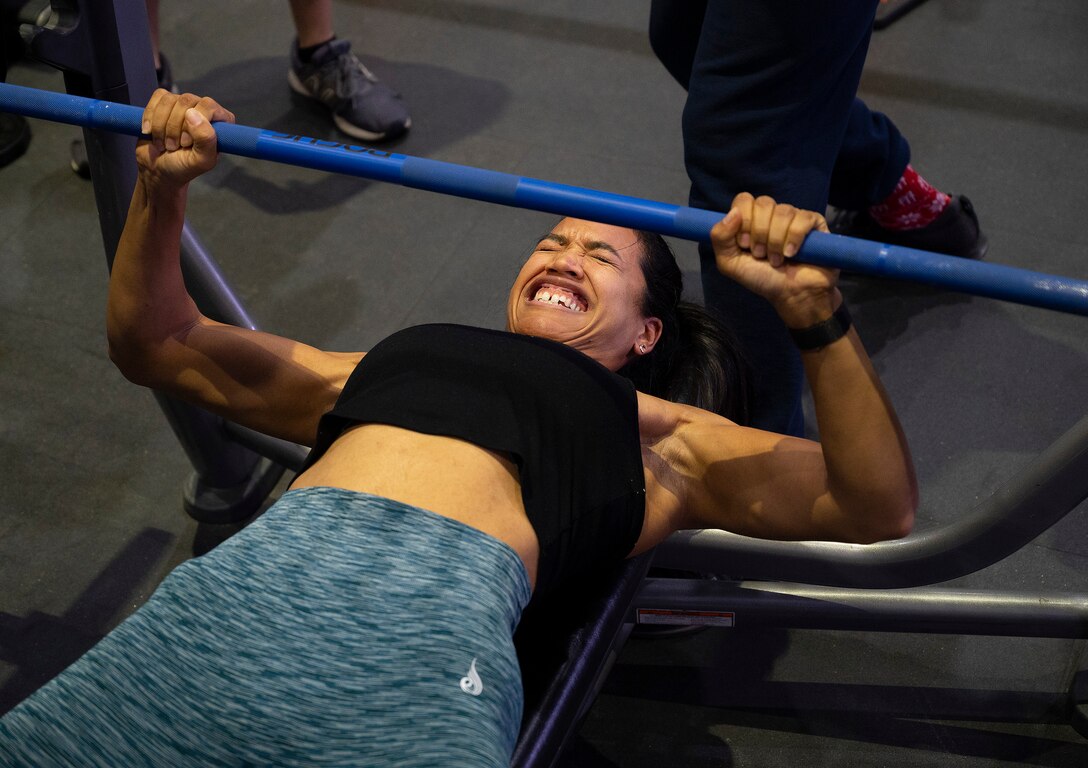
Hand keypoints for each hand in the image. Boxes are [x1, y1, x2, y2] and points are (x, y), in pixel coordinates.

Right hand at [137, 89, 235, 190]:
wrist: (158, 170)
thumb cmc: (183, 167)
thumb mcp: (200, 161)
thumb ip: (206, 140)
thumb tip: (192, 113)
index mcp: (220, 123)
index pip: (209, 105)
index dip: (194, 123)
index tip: (186, 143)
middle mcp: (204, 110)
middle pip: (186, 100)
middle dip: (174, 127)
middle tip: (173, 146)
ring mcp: (184, 105)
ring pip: (169, 100)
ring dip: (161, 126)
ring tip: (164, 143)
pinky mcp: (165, 103)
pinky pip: (157, 97)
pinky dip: (150, 117)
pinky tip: (151, 131)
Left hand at [710, 192, 838, 323]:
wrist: (791, 295)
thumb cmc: (762, 279)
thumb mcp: (730, 263)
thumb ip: (720, 238)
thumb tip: (733, 212)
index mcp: (752, 220)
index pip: (744, 199)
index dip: (743, 220)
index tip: (744, 244)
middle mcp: (772, 215)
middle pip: (763, 203)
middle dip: (759, 233)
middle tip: (760, 254)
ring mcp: (794, 217)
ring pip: (783, 211)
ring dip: (776, 240)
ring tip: (776, 260)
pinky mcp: (814, 223)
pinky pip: (802, 218)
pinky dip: (794, 238)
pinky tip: (792, 254)